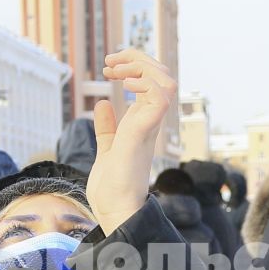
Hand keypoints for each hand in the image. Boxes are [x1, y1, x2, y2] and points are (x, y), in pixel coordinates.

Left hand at [88, 50, 177, 232]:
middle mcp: (152, 121)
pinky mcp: (144, 132)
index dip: (134, 66)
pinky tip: (123, 85)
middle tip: (109, 62)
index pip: (152, 81)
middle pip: (161, 74)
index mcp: (144, 122)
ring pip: (165, 79)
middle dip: (138, 58)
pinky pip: (159, 96)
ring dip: (141, 66)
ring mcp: (150, 126)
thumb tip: (103, 105)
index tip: (108, 67)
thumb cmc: (113, 187)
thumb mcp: (108, 148)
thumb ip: (108, 127)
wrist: (114, 211)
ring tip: (116, 71)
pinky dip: (144, 82)